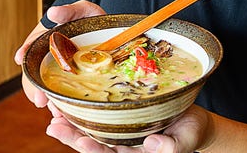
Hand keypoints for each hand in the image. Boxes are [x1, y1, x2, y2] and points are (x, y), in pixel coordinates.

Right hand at [13, 1, 105, 106]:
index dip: (24, 52)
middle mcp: (47, 58)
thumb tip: (53, 12)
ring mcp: (59, 72)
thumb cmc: (90, 18)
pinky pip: (62, 97)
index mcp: (45, 40)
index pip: (31, 46)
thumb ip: (68, 11)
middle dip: (34, 88)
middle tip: (40, 100)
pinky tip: (64, 115)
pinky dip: (62, 107)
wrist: (107, 31)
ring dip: (48, 101)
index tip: (19, 57)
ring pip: (46, 89)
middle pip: (34, 75)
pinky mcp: (72, 83)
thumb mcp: (82, 10)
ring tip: (54, 111)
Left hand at [44, 104, 209, 152]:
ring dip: (70, 120)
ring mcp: (119, 130)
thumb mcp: (186, 140)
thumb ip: (171, 147)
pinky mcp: (120, 114)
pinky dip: (81, 106)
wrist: (193, 120)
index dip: (93, 149)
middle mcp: (121, 143)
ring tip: (53, 110)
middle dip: (71, 135)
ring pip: (90, 127)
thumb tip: (152, 145)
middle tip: (54, 125)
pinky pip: (97, 112)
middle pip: (92, 143)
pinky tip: (67, 99)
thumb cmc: (191, 132)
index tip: (80, 141)